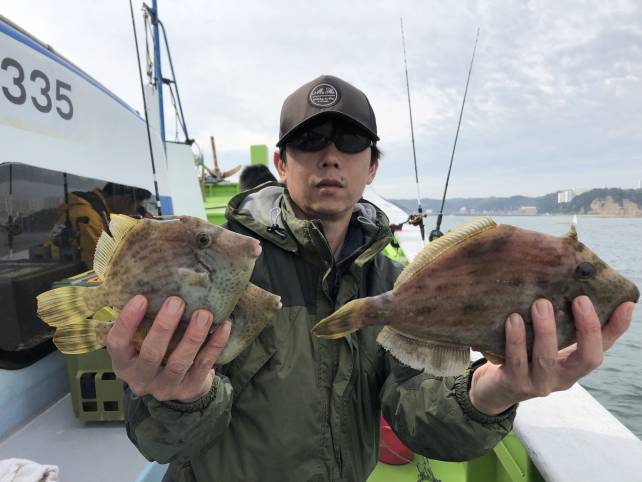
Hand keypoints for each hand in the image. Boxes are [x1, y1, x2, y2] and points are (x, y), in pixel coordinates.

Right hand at [106, 295, 231, 402]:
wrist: (181, 384)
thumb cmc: (158, 351)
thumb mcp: (143, 341)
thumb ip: (145, 321)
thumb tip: (158, 280)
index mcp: (124, 364)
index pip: (117, 344)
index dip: (127, 322)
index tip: (141, 298)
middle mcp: (141, 379)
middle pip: (151, 354)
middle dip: (164, 327)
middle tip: (177, 301)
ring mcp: (166, 387)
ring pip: (179, 362)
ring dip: (192, 336)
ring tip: (204, 314)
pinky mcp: (190, 389)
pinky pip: (204, 365)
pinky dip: (215, 345)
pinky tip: (224, 326)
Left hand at [469, 296, 634, 415]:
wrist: (496, 387)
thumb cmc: (527, 356)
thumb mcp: (553, 342)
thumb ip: (571, 324)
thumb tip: (606, 298)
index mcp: (576, 366)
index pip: (604, 347)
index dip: (617, 328)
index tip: (624, 303)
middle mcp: (563, 378)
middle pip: (585, 358)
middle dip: (586, 328)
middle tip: (577, 299)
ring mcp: (539, 383)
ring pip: (547, 359)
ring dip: (545, 330)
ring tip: (539, 304)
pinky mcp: (513, 383)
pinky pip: (516, 360)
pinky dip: (516, 339)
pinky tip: (513, 319)